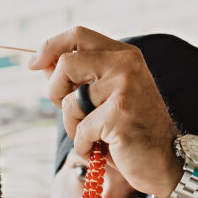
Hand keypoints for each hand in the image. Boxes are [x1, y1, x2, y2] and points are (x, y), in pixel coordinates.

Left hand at [28, 26, 181, 197]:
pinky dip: (84, 145)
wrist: (165, 162)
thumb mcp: (103, 99)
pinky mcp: (119, 114)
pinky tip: (102, 149)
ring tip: (93, 137)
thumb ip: (77, 79)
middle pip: (66, 63)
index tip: (33, 64)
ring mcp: (125, 87)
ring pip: (70, 102)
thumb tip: (42, 63)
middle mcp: (126, 64)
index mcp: (123, 55)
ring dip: (73, 126)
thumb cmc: (131, 131)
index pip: (78, 35)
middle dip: (55, 91)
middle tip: (66, 111)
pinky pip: (80, 130)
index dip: (50, 47)